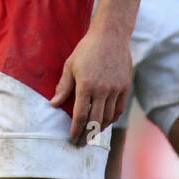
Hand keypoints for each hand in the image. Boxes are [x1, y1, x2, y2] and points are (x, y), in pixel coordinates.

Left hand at [50, 26, 130, 145]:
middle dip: (87, 135)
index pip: (81, 115)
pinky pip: (119, 109)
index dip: (76, 129)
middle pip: (95, 121)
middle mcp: (102, 90)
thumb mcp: (70, 65)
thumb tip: (53, 104)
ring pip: (108, 117)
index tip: (72, 138)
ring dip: (100, 128)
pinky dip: (112, 118)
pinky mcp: (125, 86)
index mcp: (86, 85)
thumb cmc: (87, 49)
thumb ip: (63, 86)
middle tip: (81, 143)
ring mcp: (116, 89)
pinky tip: (105, 122)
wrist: (111, 36)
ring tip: (92, 134)